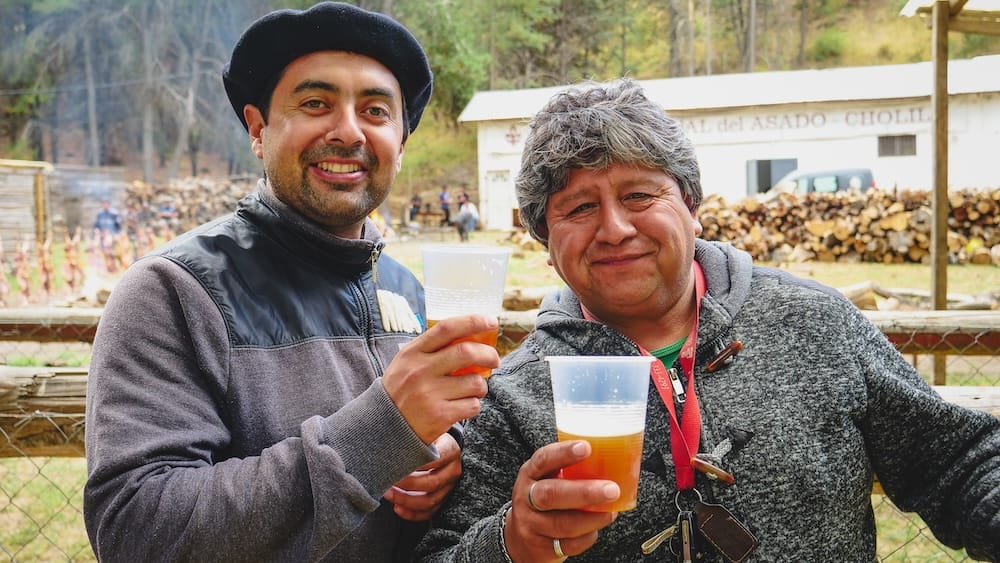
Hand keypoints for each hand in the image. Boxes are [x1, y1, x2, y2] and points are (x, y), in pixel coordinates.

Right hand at [381, 315, 496, 443]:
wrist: (384, 427)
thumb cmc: (402, 390)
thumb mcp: (408, 362)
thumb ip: (434, 349)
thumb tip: (473, 338)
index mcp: (413, 352)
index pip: (447, 328)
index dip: (473, 321)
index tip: (491, 322)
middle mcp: (420, 371)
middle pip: (466, 352)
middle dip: (488, 354)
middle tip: (494, 360)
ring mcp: (429, 394)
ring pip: (475, 382)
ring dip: (480, 386)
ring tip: (471, 390)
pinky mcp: (440, 416)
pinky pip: (472, 405)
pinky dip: (473, 405)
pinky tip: (461, 406)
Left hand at [384, 432, 461, 520]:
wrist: (440, 446)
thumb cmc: (427, 438)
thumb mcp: (425, 431)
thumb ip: (414, 435)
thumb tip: (390, 440)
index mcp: (450, 450)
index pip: (435, 460)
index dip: (416, 465)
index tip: (397, 465)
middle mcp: (453, 470)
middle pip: (432, 483)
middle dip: (407, 486)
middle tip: (387, 483)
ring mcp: (449, 487)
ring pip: (430, 501)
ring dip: (406, 501)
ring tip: (389, 495)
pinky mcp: (443, 499)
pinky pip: (429, 512)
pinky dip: (412, 514)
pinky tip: (397, 508)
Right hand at [504, 441, 619, 561]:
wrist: (520, 539)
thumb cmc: (544, 500)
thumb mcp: (547, 479)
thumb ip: (570, 471)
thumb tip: (615, 460)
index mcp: (530, 474)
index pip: (543, 459)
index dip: (564, 453)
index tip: (587, 447)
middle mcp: (526, 498)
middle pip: (551, 494)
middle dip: (584, 492)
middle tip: (612, 489)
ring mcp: (531, 525)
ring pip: (562, 524)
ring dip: (592, 518)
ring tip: (610, 512)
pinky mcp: (540, 548)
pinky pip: (569, 545)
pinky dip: (587, 537)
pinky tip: (596, 528)